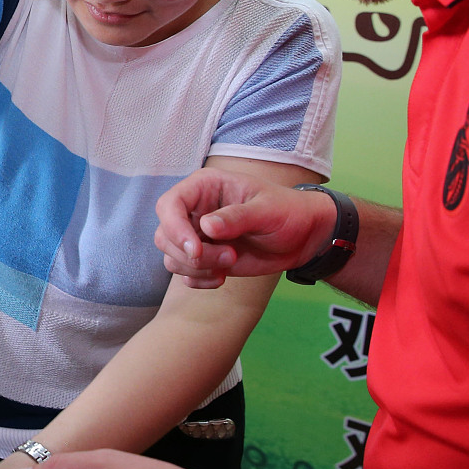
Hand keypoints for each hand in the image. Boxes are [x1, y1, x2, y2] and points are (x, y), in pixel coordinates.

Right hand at [154, 168, 335, 288]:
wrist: (302, 237)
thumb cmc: (287, 212)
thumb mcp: (267, 210)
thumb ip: (237, 217)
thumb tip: (206, 227)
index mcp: (205, 188)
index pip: (169, 205)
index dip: (175, 229)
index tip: (197, 251)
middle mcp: (195, 211)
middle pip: (166, 236)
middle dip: (193, 255)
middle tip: (230, 258)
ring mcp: (197, 236)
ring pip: (172, 257)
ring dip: (198, 269)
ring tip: (231, 263)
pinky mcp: (204, 258)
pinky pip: (184, 273)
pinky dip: (200, 280)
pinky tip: (223, 278)